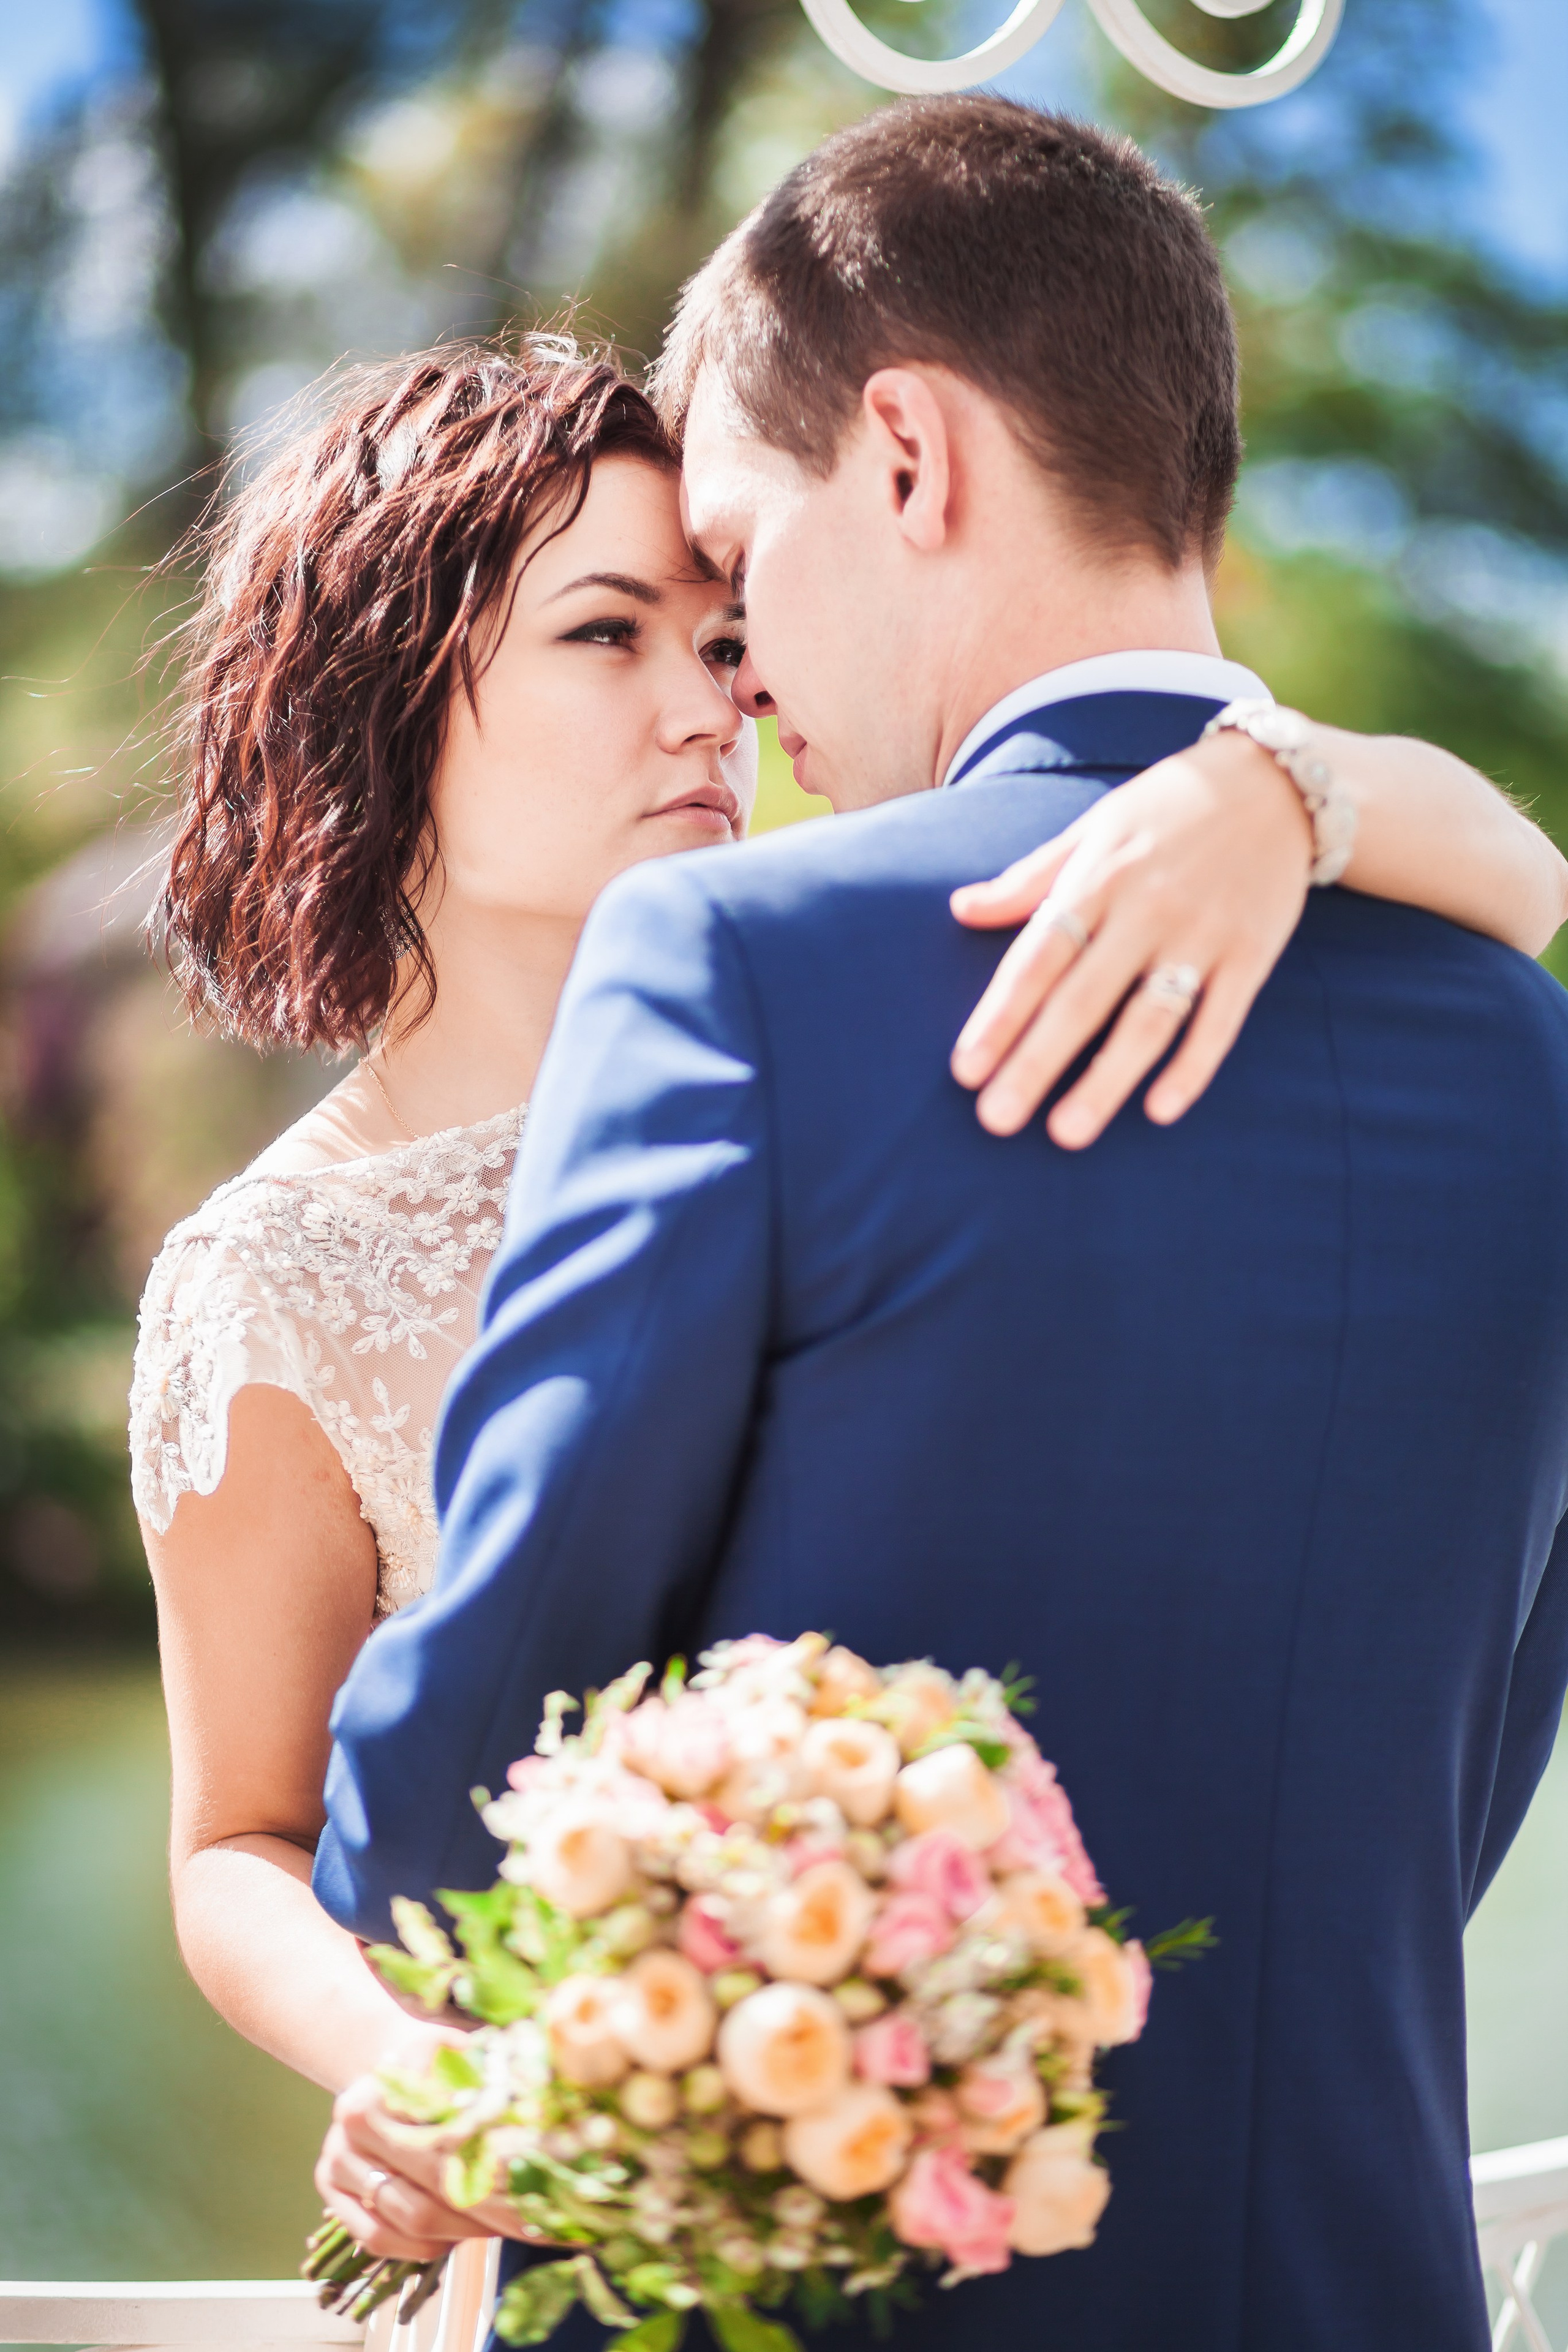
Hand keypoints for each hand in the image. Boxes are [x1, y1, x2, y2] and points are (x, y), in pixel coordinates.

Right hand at [315, 2031, 545, 2260]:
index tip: (534, 2192)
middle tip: (528, 2222)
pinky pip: (376, 2239)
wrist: (388, 2059)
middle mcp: (350, 2127)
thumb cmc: (439, 2060)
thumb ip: (494, 2079)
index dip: (493, 2175)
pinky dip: (418, 2247)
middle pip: (425, 2193)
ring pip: (403, 2221)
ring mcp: (336, 2161)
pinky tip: (453, 2237)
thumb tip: (545, 2107)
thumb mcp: (465, 2055)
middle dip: (481, 2214)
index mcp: (384, 2088)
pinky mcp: (331, 2192)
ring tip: (496, 2227)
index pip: (446, 2151)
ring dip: (456, 2233)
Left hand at [949, 731, 1312, 1145]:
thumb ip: (1031, 876)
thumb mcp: (1095, 827)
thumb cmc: (1168, 807)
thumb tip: (960, 908)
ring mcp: (1202, 934)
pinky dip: (1193, 1066)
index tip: (966, 1068)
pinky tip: (1160, 1110)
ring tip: (1067, 1133)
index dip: (1001, 1014)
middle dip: (1037, 1061)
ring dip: (1107, 1080)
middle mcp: (1147, 908)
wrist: (1277, 780)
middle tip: (996, 1120)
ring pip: (1149, 1018)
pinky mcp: (1252, 954)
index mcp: (1099, 877)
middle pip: (1083, 997)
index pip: (1038, 956)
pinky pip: (1220, 1020)